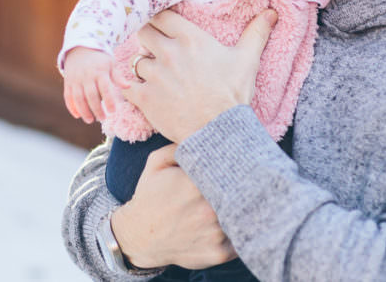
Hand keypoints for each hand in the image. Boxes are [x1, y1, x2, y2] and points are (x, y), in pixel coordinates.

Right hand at [62, 47, 126, 123]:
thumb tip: (128, 86)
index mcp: (100, 72)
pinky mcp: (68, 82)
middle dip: (96, 109)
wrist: (80, 48)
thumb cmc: (99, 58)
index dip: (109, 101)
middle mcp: (87, 76)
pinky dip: (71, 107)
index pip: (105, 89)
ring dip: (84, 111)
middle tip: (102, 119)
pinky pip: (68, 96)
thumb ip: (118, 76)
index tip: (113, 111)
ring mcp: (76, 79)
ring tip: (90, 120)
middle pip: (91, 95)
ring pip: (78, 98)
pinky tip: (77, 115)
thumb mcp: (110, 64)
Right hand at [111, 144, 235, 268]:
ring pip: (242, 214)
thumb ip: (179, 144)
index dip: (235, 164)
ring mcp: (215, 234)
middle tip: (246, 177)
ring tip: (238, 197)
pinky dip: (238, 228)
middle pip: (240, 191)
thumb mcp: (157, 163)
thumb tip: (207, 131)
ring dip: (241, 206)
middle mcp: (208, 211)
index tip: (240, 160)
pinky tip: (228, 219)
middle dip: (242, 184)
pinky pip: (240, 237)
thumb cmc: (150, 196)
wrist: (139, 236)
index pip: (229, 169)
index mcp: (195, 185)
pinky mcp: (219, 253)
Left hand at [122, 9, 275, 141]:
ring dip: (142, 64)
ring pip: (136, 59)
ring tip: (152, 73)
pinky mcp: (144, 97)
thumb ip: (256, 33)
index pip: (162, 15)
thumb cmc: (232, 94)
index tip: (162, 24)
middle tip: (154, 46)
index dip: (160, 18)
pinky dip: (130, 86)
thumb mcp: (247, 60)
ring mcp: (154, 75)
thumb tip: (271, 12)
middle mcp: (168, 52)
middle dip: (148, 37)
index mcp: (190, 38)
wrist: (219, 131)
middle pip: (144, 31)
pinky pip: (126, 84)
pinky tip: (140, 90)